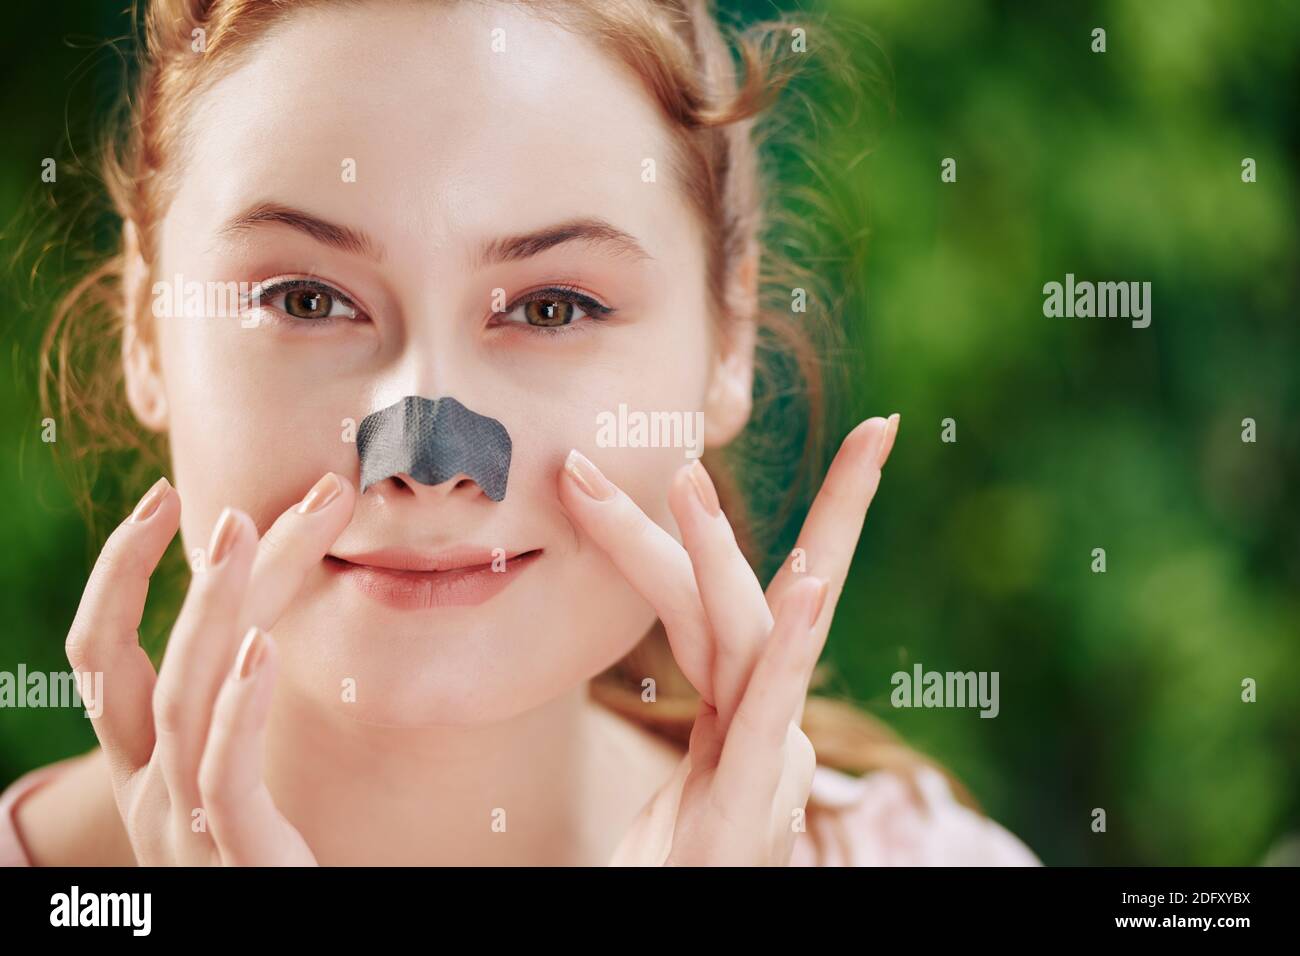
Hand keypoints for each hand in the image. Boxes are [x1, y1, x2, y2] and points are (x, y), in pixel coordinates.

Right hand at [63, 472, 355, 864]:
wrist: (280, 939)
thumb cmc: (260, 856)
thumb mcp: (225, 770)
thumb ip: (228, 702)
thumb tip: (254, 613)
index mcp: (138, 763)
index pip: (99, 653)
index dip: (118, 571)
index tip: (165, 495)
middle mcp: (145, 788)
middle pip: (128, 662)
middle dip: (158, 571)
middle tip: (216, 497)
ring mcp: (183, 824)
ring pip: (179, 700)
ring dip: (211, 607)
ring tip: (242, 531)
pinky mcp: (238, 853)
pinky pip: (226, 773)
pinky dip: (241, 706)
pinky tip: (267, 648)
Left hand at [558, 414, 898, 864]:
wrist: (695, 921)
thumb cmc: (685, 878)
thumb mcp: (678, 799)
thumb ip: (691, 734)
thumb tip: (674, 685)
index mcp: (738, 713)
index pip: (710, 605)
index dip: (696, 535)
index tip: (685, 460)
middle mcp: (760, 720)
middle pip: (735, 598)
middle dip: (718, 517)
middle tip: (737, 432)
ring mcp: (765, 753)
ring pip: (747, 633)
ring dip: (718, 553)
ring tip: (689, 479)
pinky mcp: (758, 794)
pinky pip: (774, 704)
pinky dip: (799, 636)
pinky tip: (812, 578)